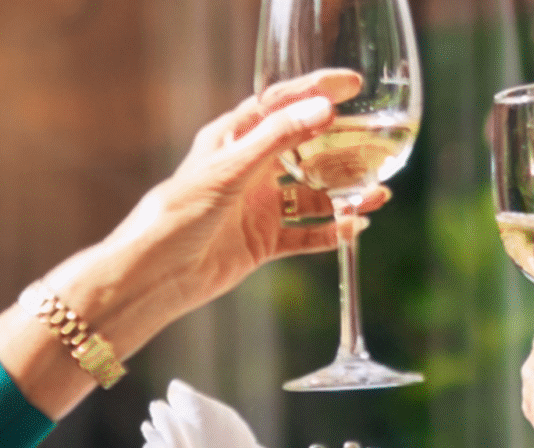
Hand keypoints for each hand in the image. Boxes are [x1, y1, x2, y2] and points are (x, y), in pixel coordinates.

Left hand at [1, 69, 390, 419]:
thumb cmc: (178, 215)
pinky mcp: (262, 241)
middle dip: (341, 147)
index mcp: (233, 139)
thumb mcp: (230, 171)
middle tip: (377, 143)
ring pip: (312, 193)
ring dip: (343, 193)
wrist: (155, 277)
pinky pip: (306, 232)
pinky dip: (332, 230)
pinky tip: (356, 227)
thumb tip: (323, 109)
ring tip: (377, 193)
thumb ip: (278, 139)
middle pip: (304, 149)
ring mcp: (257, 206)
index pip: (280, 104)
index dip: (315, 91)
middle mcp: (249, 169)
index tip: (352, 85)